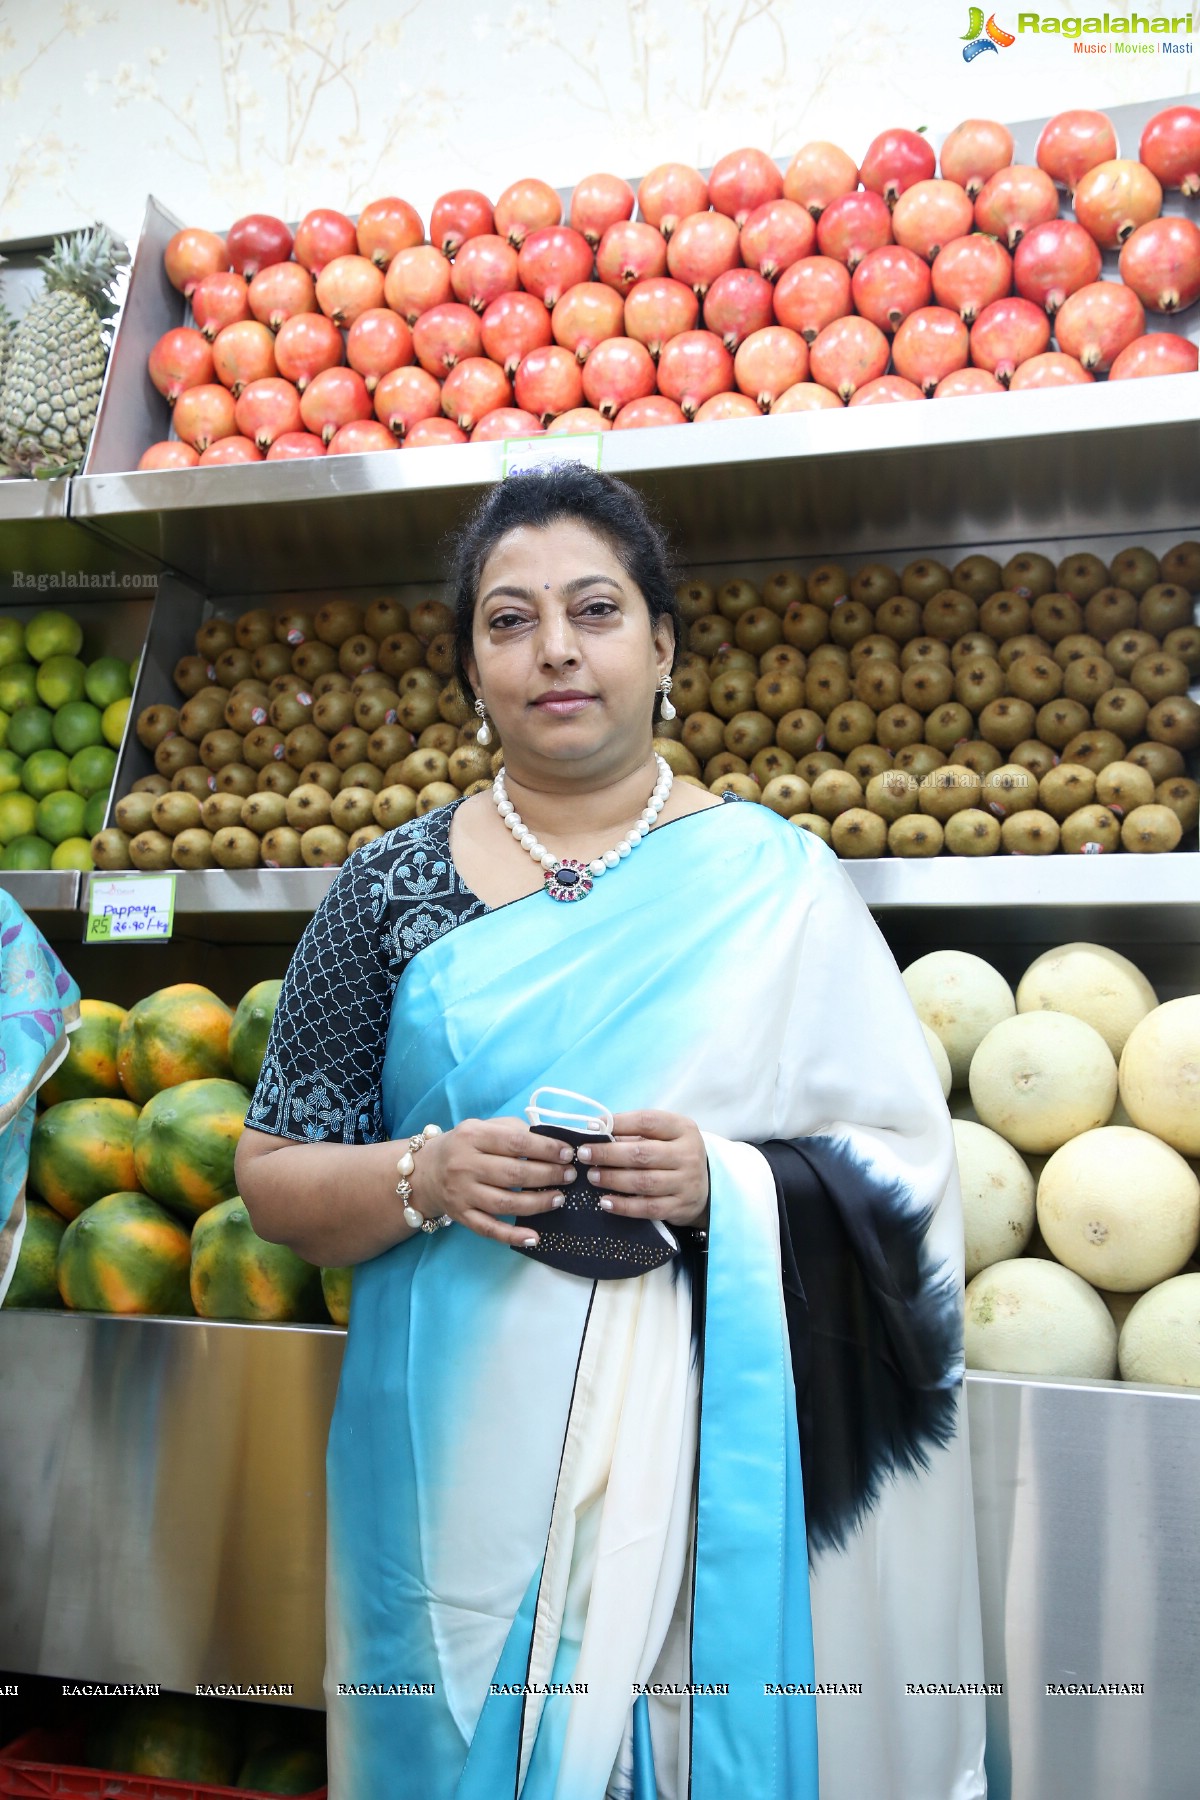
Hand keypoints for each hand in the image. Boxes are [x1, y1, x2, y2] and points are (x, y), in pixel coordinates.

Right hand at [408, 1117, 574, 1247]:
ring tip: (560, 1198)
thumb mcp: (483, 1127)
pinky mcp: (461, 1216)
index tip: (568, 1153)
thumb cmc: (465, 1146)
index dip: (546, 1149)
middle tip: (569, 1175)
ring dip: (538, 1203)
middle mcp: (464, 1164)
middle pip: (513, 1174)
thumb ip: (513, 1131)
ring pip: (506, 1203)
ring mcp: (462, 1193)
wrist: (426, 1171)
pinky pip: (489, 1229)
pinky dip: (512, 1235)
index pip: (515, 1142)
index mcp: (472, 1136)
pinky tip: (534, 1237)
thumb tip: (551, 1141)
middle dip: (548, 1175)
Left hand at [573, 1110, 709, 1229]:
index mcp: (683, 1129)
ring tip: (592, 1176)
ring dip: (613, 1179)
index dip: (618, 1123)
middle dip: (608, 1154)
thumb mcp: (664, 1136)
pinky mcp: (680, 1207)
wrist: (707, 1187)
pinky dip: (624, 1206)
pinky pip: (648, 1208)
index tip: (592, 1127)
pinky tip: (605, 1202)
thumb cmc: (674, 1155)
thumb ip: (635, 1133)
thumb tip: (597, 1130)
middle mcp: (688, 1155)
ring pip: (644, 1182)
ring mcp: (686, 1183)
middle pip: (643, 1153)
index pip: (648, 1121)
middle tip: (584, 1154)